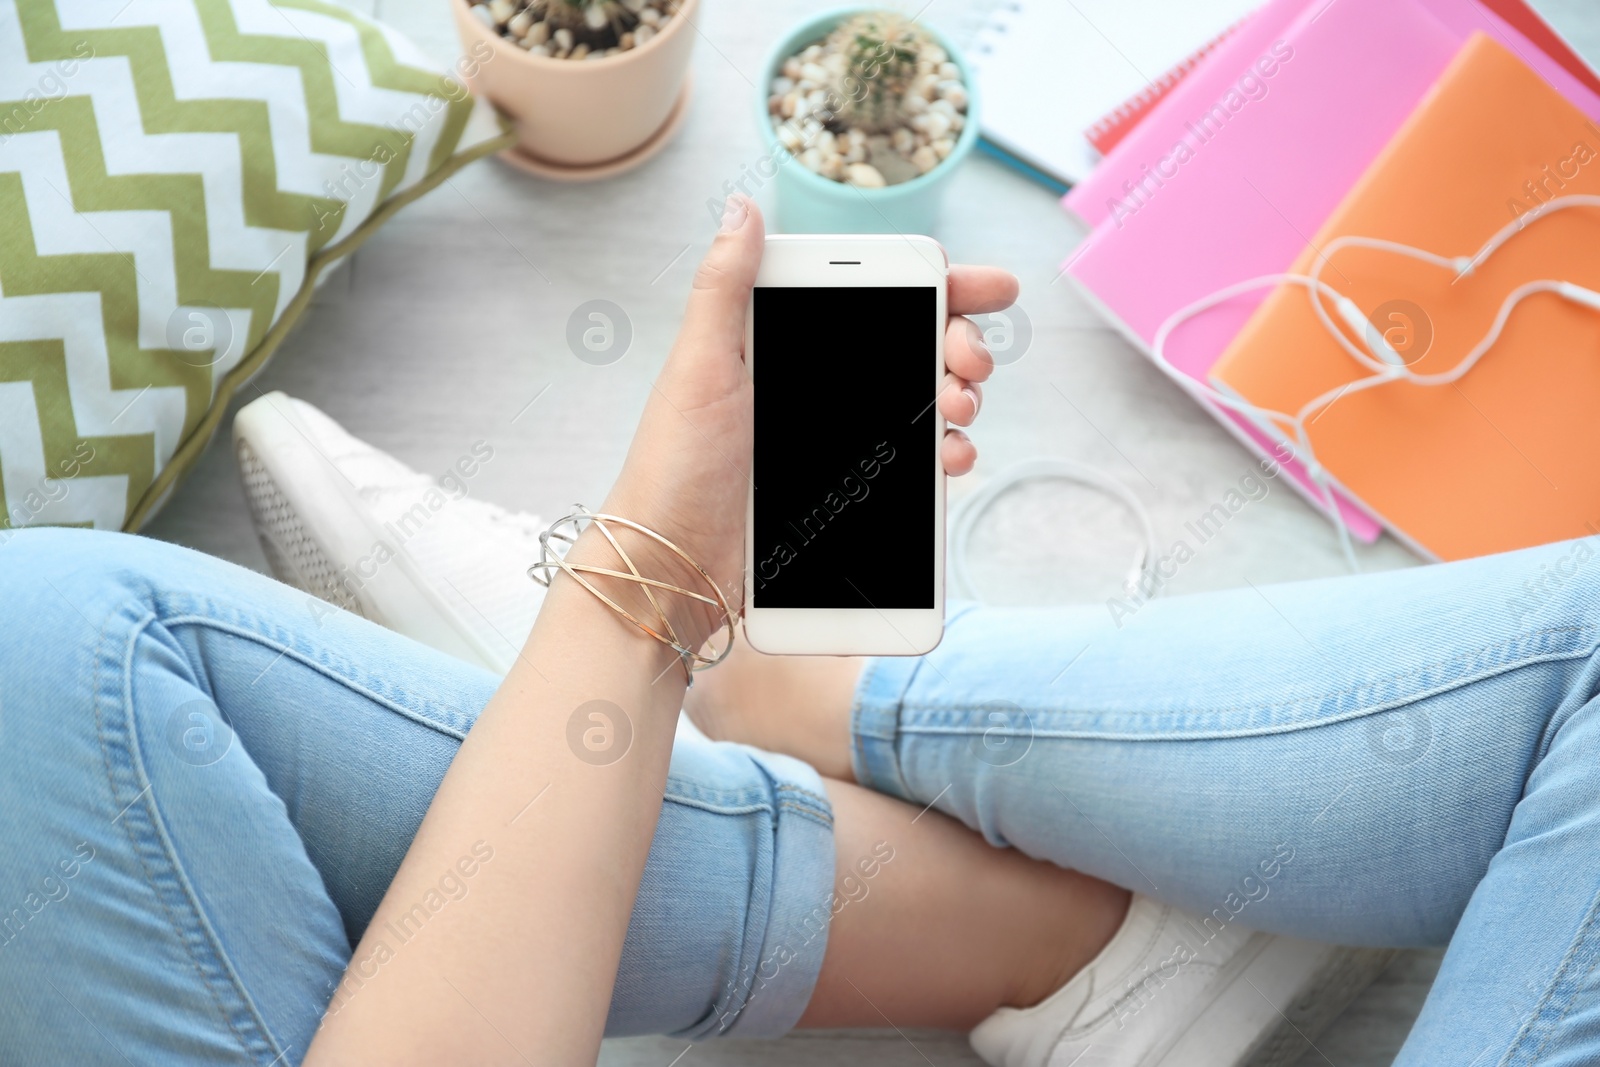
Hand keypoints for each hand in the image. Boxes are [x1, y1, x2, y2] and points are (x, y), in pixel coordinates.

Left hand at [602, 194, 1018, 646]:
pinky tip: (950, 457)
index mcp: (788, 343)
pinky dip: (946, 456)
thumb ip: (724, 286)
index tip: (985, 287)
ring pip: (928, 405)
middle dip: (962, 343)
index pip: (877, 298)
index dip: (940, 286)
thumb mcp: (699, 365)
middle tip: (969, 358)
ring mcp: (842, 441)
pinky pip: (917, 467)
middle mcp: (822, 385)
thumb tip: (741, 207)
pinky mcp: (852, 493)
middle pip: (919, 347)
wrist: (673, 565)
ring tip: (959, 405)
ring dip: (962, 396)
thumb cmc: (674, 464)